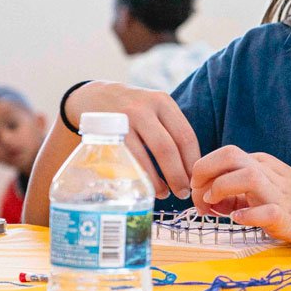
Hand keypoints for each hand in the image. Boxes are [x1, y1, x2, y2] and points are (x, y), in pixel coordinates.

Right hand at [66, 82, 199, 199]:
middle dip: (178, 175)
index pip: (185, 136)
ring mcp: (122, 121)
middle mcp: (144, 109)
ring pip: (145, 156)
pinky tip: (144, 186)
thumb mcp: (154, 108)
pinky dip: (137, 177)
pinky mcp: (105, 134)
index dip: (192, 162)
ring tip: (164, 193)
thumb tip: (191, 167)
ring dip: (157, 181)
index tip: (195, 179)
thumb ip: (171, 130)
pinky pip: (125, 161)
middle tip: (183, 193)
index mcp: (163, 102)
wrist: (94, 96)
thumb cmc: (133, 109)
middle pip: (167, 148)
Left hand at [189, 146, 290, 253]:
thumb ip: (239, 191)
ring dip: (221, 189)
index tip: (202, 200)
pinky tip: (240, 220)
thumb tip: (209, 200)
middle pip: (228, 155)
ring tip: (216, 209)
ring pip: (245, 175)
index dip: (201, 175)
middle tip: (201, 201)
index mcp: (262, 164)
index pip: (220, 156)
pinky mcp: (289, 216)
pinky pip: (266, 212)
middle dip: (203, 174)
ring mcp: (280, 193)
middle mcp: (269, 173)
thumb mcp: (269, 189)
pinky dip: (248, 215)